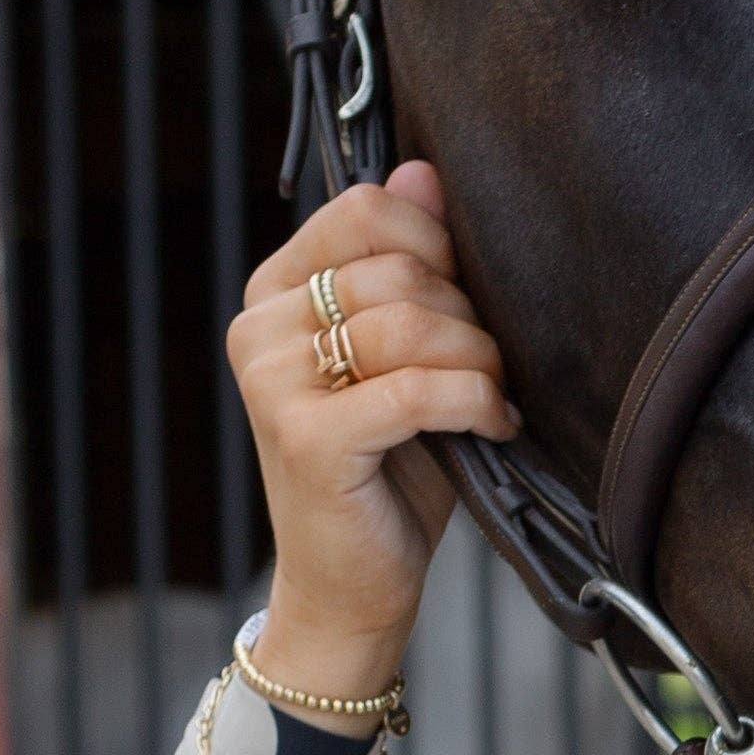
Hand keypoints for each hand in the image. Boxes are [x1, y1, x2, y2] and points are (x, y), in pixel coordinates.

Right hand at [227, 163, 518, 699]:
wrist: (353, 586)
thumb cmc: (390, 471)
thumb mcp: (410, 356)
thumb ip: (412, 265)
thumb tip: (423, 168)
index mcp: (276, 292)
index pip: (365, 209)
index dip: (438, 245)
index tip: (466, 302)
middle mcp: (260, 327)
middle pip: (399, 269)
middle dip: (468, 319)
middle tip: (486, 371)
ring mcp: (274, 381)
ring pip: (410, 323)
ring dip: (477, 362)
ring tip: (491, 400)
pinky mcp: (306, 436)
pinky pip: (419, 388)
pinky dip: (475, 403)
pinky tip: (494, 427)